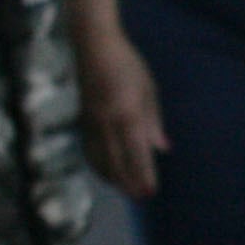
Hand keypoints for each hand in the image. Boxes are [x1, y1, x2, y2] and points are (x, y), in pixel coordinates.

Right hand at [80, 28, 167, 197]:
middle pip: (117, 163)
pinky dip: (98, 166)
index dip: (143, 175)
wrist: (94, 47)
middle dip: (129, 183)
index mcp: (127, 114)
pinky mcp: (82, 121)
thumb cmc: (127, 64)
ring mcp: (91, 123)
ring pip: (100, 160)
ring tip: (126, 190)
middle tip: (141, 198)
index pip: (137, 153)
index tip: (150, 192)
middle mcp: (107, 123)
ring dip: (113, 178)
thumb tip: (162, 148)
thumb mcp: (148, 89)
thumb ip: (153, 122)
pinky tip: (106, 172)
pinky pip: (89, 151)